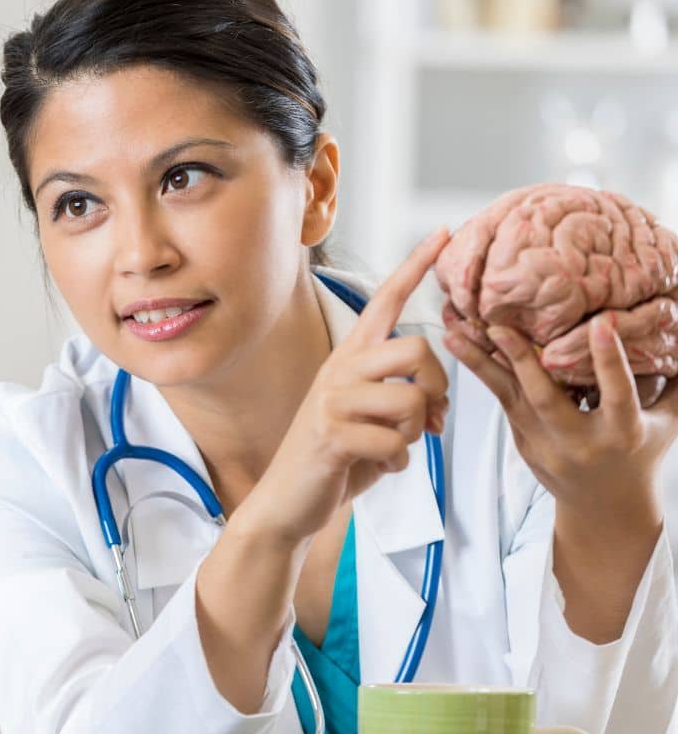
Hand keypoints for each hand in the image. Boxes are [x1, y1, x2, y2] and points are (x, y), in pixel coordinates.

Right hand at [238, 227, 451, 545]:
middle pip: (418, 350)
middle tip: (432, 418)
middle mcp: (339, 370)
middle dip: (438, 388)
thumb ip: (401, 399)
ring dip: (416, 433)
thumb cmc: (335, 458)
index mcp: (349, 358)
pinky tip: (381, 467)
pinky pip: (394, 442)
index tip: (446, 232)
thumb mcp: (370, 419)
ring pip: (411, 399)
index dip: (416, 266)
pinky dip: (399, 462)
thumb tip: (438, 404)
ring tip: (397, 446)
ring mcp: (332, 401)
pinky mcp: (331, 435)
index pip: (386, 301)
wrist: (288, 501)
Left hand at [444, 312, 677, 514]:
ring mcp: (544, 445)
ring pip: (510, 400)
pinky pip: (503, 403)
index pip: (618, 395)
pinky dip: (485, 374)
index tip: (600, 324)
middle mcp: (578, 441)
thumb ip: (674, 384)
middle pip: (545, 399)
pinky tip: (465, 349)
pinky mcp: (522, 443)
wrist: (604, 507)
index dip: (609, 361)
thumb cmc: (639, 454)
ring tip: (454, 335)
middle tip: (498, 327)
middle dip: (521, 361)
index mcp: (622, 434)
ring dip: (481, 365)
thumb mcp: (667, 424)